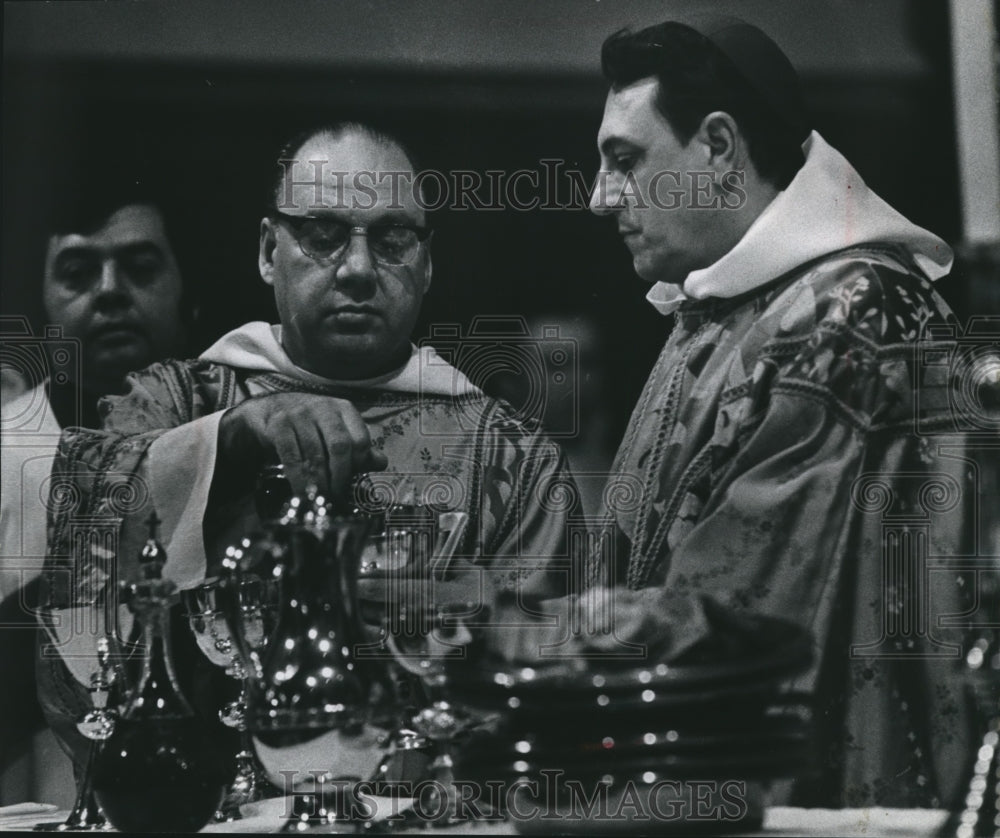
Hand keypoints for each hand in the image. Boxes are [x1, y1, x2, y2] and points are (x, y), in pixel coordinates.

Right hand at [216, 393, 386, 496]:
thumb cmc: (310, 426)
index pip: (360, 439)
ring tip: (321, 498)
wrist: (269, 411)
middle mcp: (324, 407)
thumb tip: (381, 462)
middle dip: (340, 476)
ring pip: (315, 454)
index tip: (354, 482)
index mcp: (344, 409)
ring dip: (319, 482)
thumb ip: (358, 448)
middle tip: (337, 495)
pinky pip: (292, 457)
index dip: (360, 464)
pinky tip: (302, 492)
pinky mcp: (279, 424)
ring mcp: (300, 414)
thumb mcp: (336, 432)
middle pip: (340, 446)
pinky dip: (299, 479)